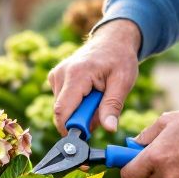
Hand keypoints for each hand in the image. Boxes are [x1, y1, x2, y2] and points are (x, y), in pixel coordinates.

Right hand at [47, 20, 141, 134]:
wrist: (112, 40)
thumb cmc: (120, 59)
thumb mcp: (123, 82)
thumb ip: (113, 106)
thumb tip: (110, 129)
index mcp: (77, 74)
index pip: (62, 111)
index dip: (71, 129)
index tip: (87, 137)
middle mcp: (61, 74)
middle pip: (62, 112)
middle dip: (81, 120)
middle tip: (101, 111)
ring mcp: (56, 75)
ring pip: (62, 108)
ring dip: (80, 112)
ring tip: (97, 98)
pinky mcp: (55, 78)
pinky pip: (62, 101)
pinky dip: (76, 104)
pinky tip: (89, 93)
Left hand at [120, 101, 178, 177]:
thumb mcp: (167, 120)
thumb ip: (145, 135)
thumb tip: (131, 145)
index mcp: (155, 158)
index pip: (128, 176)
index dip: (127, 169)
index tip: (130, 163)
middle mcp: (167, 176)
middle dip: (146, 173)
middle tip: (156, 157)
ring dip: (166, 174)